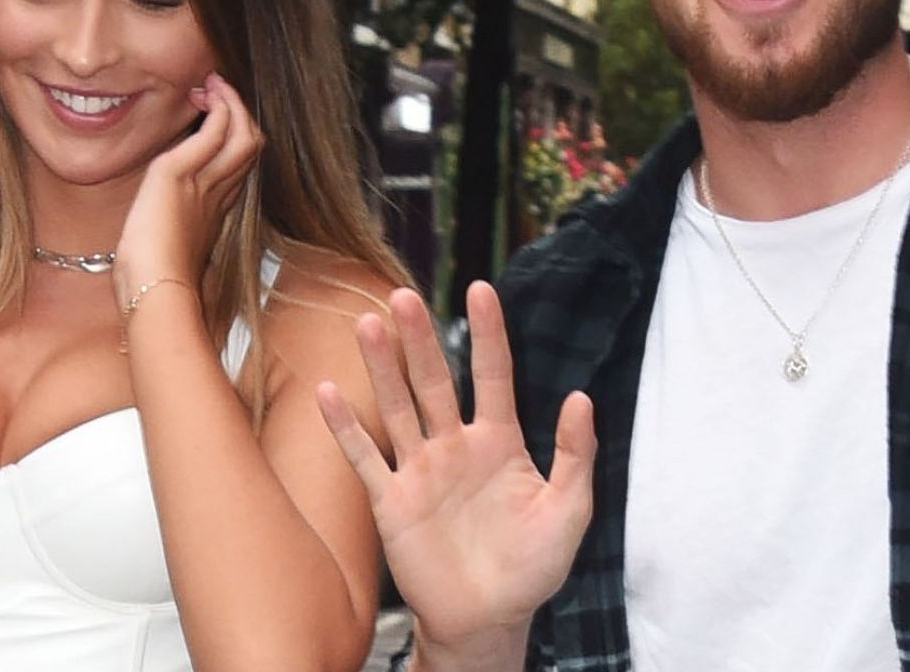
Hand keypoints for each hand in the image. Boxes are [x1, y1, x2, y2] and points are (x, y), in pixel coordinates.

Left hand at [112, 73, 262, 324]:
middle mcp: (218, 196)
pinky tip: (205, 95)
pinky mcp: (180, 173)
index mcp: (213, 214)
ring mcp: (204, 184)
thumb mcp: (162, 256)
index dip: (231, 141)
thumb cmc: (153, 286)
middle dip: (239, 116)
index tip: (215, 125)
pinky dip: (217, 108)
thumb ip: (165, 240)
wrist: (154, 293)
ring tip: (215, 85)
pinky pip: (215, 131)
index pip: (235, 168)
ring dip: (232, 104)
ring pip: (243, 134)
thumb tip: (146, 245)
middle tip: (219, 94)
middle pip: (250, 147)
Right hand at [317, 282, 595, 651]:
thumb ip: (575, 455)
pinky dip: (346, 426)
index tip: (481, 289)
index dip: (488, 333)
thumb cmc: (532, 569)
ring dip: (382, 367)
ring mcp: (420, 470)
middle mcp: (455, 446)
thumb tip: (581, 397)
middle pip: (435, 380)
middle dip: (420, 339)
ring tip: (368, 323)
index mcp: (500, 442)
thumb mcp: (569, 511)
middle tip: (404, 296)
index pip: (493, 374)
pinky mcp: (392, 501)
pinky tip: (328, 391)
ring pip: (397, 407)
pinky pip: (365, 457)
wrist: (487, 621)